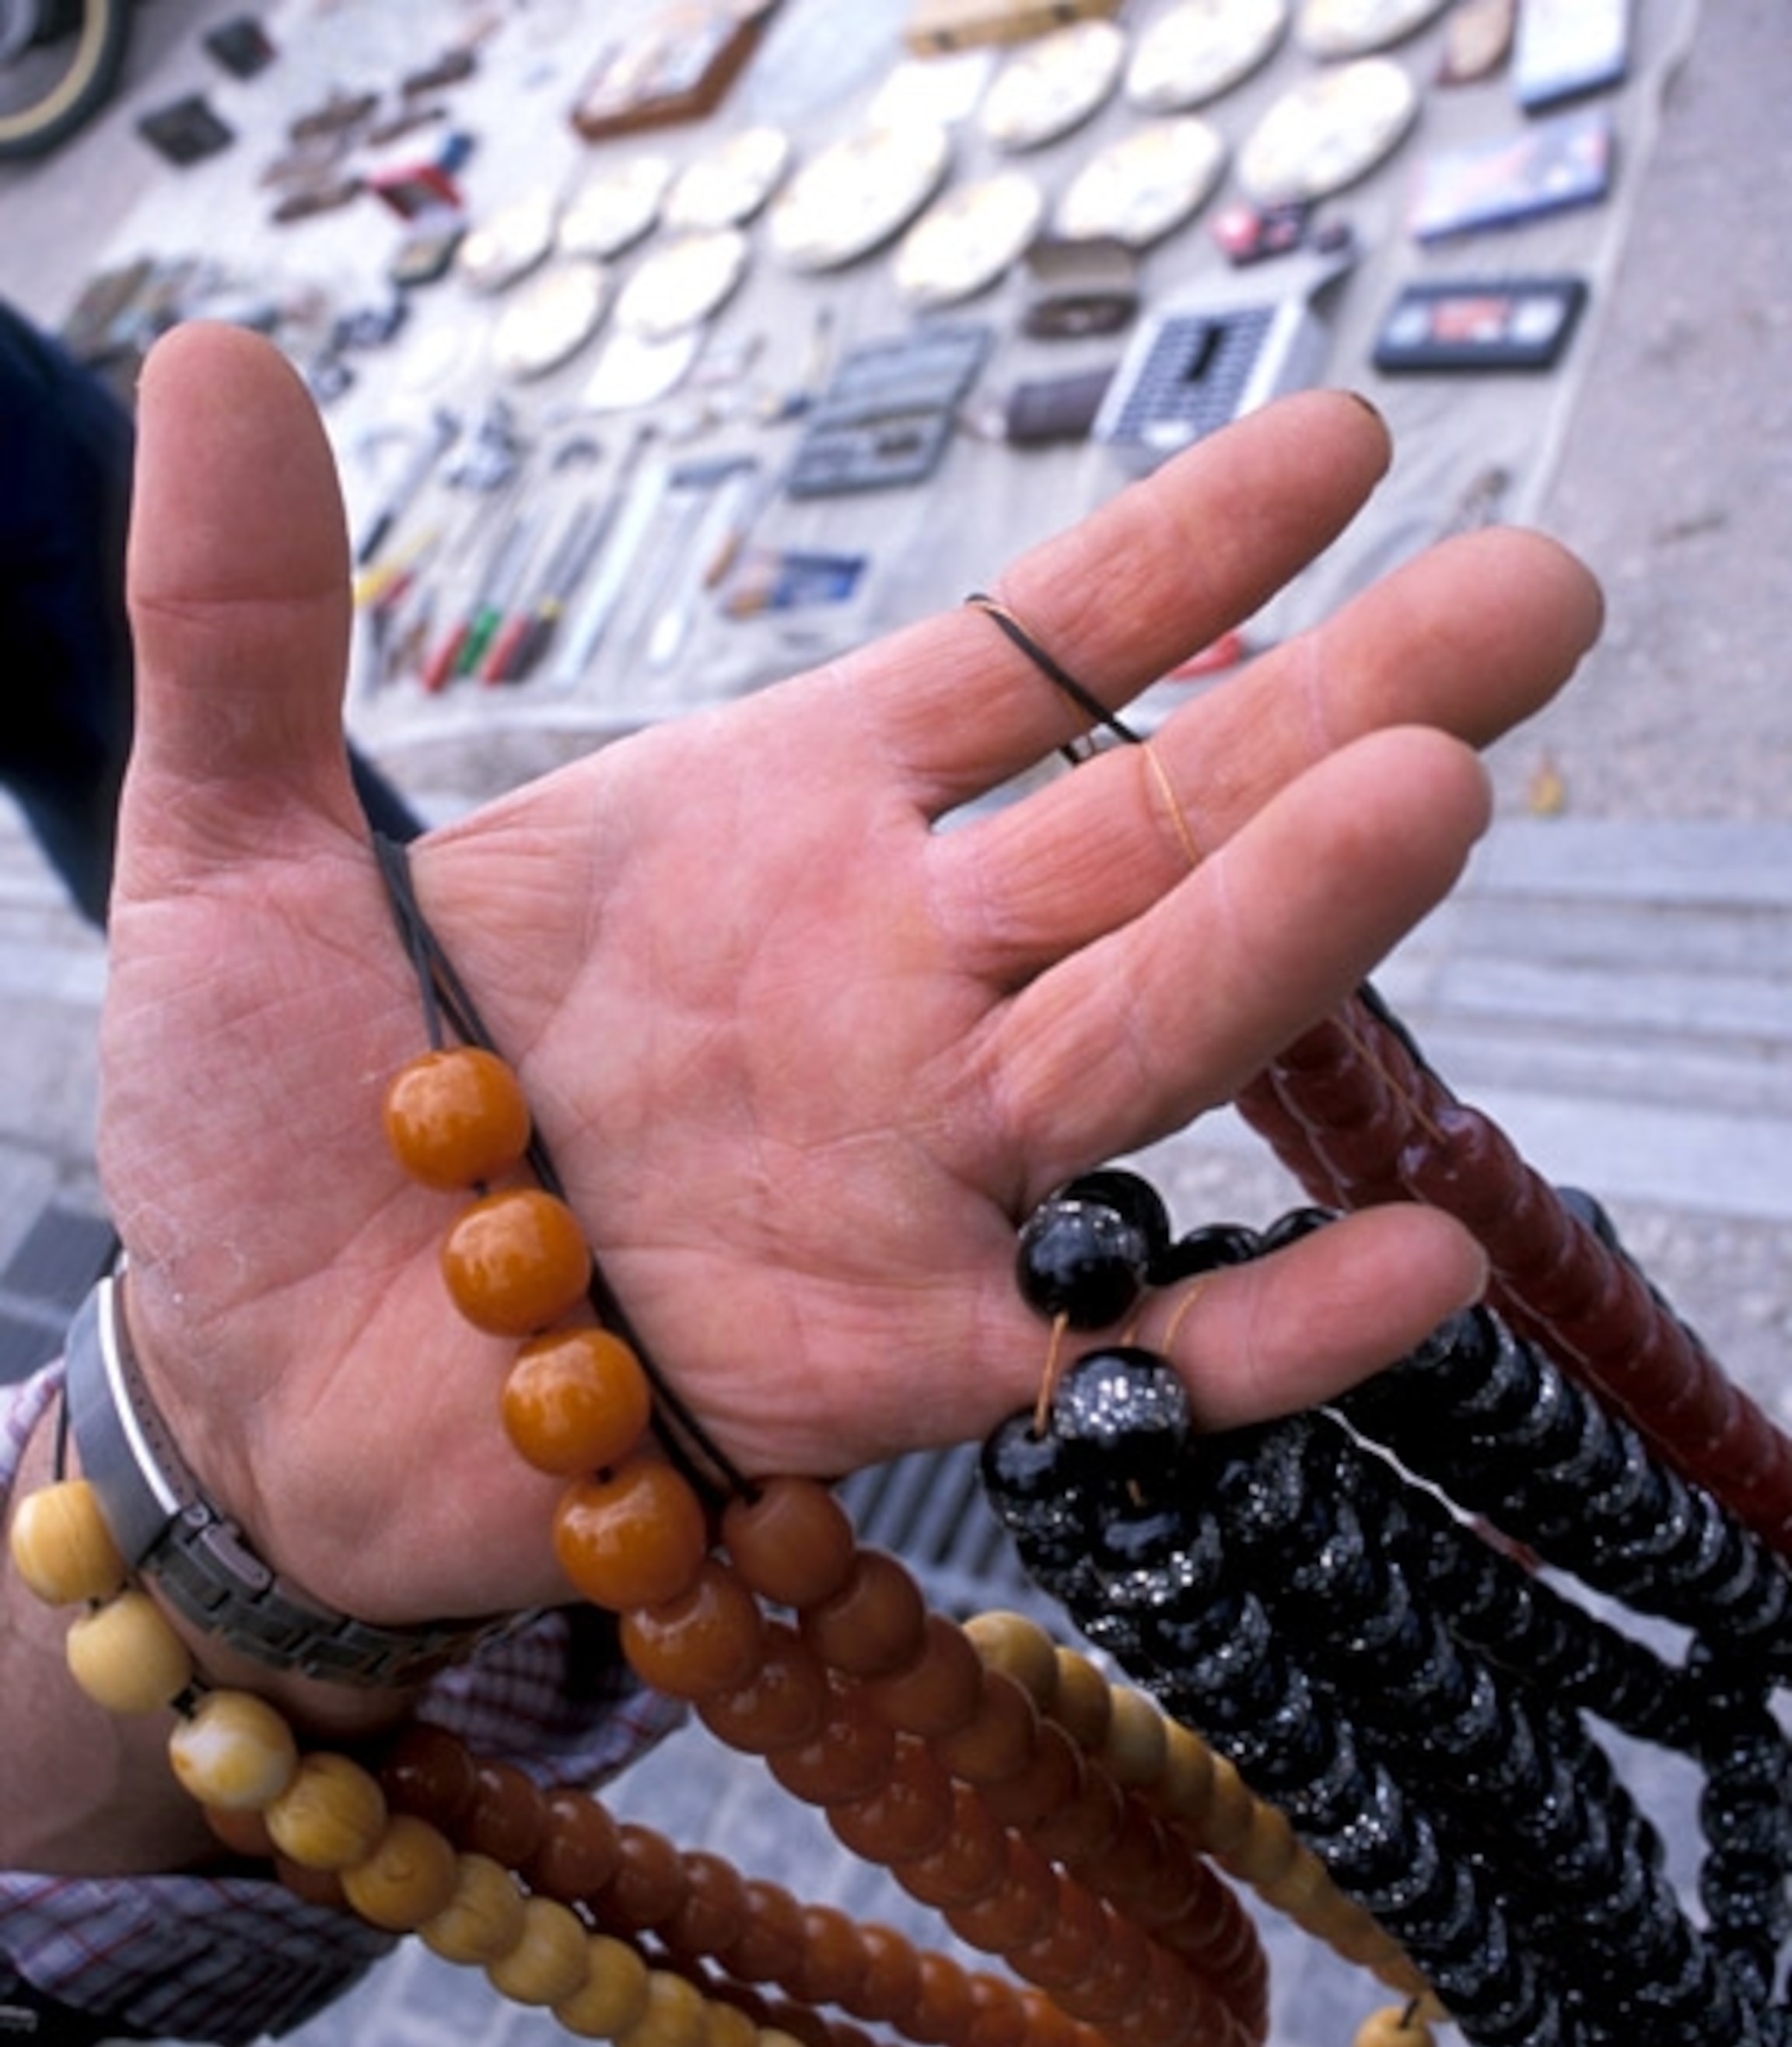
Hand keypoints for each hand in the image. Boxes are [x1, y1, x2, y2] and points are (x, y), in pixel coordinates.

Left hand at [102, 326, 1600, 1630]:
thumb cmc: (258, 1117)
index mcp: (770, 830)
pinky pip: (1121, 1353)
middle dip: (1333, 710)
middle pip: (1148, 832)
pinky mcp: (904, 1365)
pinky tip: (1414, 1267)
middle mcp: (887, 986)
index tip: (1342, 442)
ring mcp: (915, 1172)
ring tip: (1437, 801)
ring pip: (1147, 1042)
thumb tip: (217, 364)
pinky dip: (1264, 1328)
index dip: (1171, 560)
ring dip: (1293, 933)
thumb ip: (245, 628)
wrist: (258, 1379)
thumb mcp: (229, 854)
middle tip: (1525, 596)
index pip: (1016, 666)